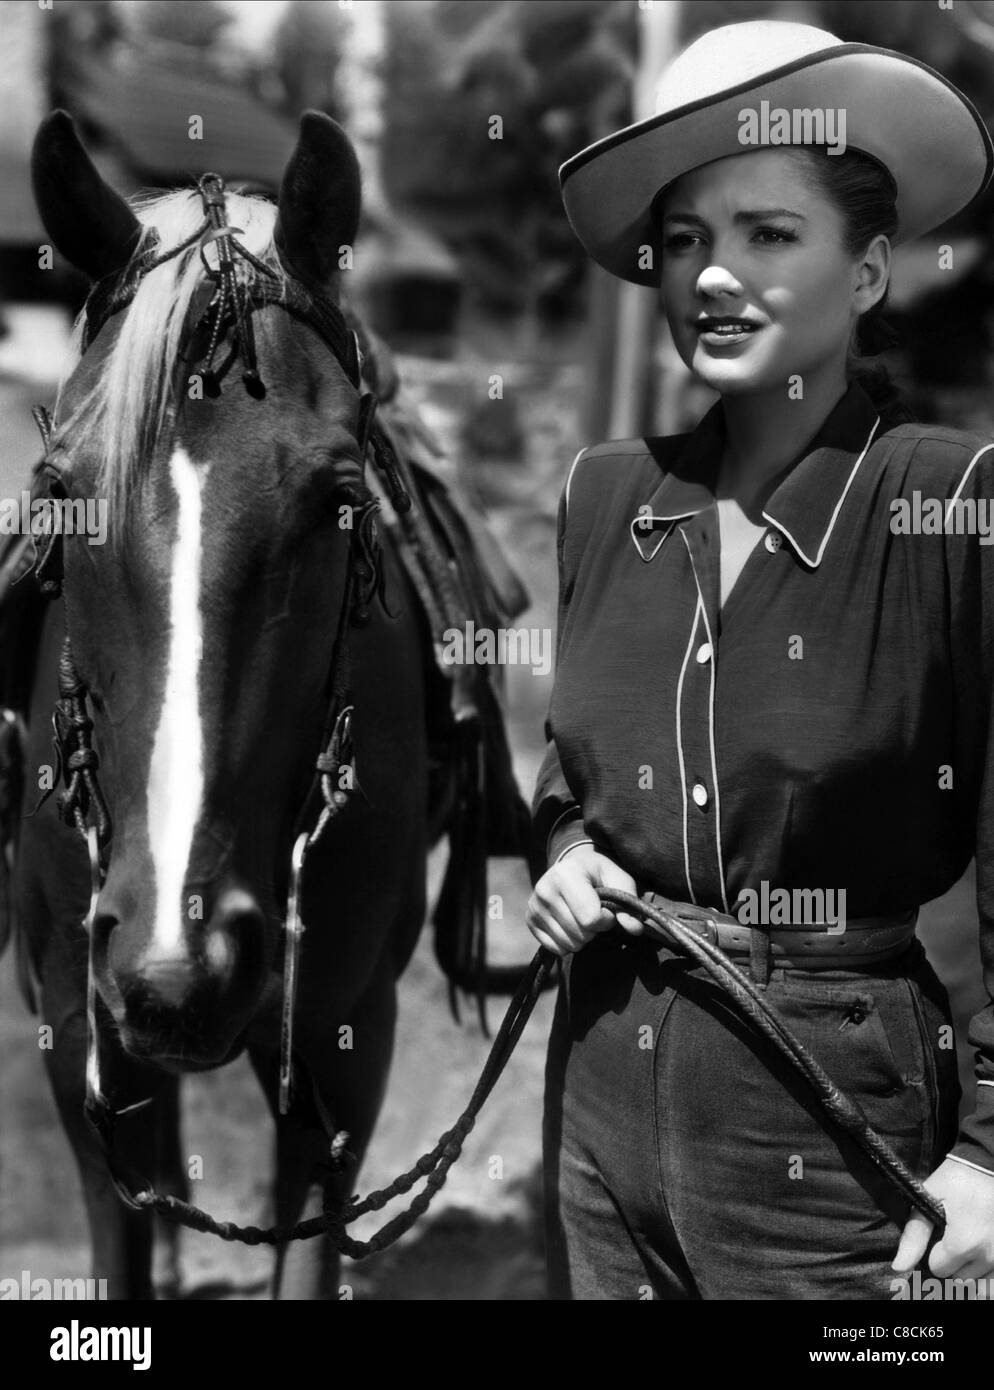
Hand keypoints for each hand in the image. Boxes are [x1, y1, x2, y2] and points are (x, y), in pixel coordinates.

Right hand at [525, 845, 642, 956]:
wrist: (570, 867)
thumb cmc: (598, 874)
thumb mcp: (618, 879)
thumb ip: (629, 903)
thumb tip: (635, 928)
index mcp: (565, 874)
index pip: (590, 918)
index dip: (607, 919)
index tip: (607, 909)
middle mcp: (544, 890)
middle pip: (581, 934)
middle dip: (595, 929)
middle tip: (595, 913)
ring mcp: (534, 906)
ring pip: (570, 944)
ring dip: (583, 937)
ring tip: (582, 917)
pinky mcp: (529, 921)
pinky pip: (557, 949)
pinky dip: (569, 942)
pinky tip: (570, 924)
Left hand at [892, 1157, 993, 1280]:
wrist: (989, 1165)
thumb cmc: (958, 1178)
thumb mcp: (930, 1197)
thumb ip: (914, 1234)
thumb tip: (899, 1267)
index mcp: (964, 1243)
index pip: (937, 1269)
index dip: (933, 1251)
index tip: (938, 1232)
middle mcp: (988, 1255)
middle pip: (958, 1277)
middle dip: (951, 1260)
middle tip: (953, 1233)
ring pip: (978, 1280)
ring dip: (970, 1266)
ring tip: (968, 1238)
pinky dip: (986, 1267)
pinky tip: (980, 1247)